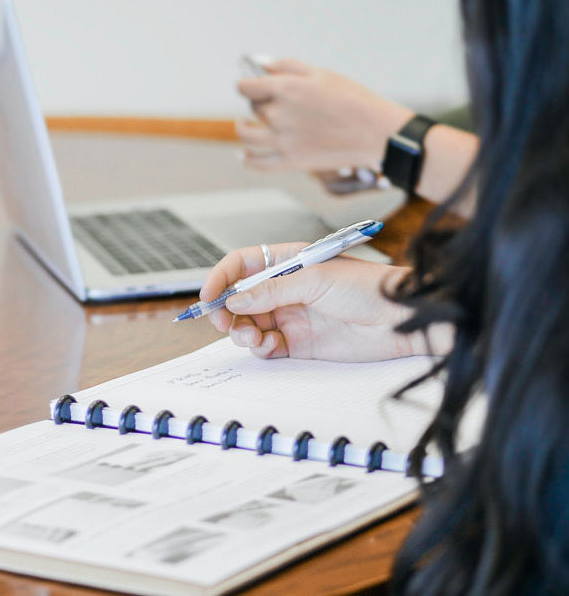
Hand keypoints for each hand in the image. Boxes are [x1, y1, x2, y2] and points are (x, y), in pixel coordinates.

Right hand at [200, 242, 422, 360]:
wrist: (402, 321)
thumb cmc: (368, 287)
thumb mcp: (315, 279)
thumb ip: (271, 291)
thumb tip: (235, 300)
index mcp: (287, 262)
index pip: (242, 265)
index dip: (221, 278)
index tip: (207, 296)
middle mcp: (285, 289)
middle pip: (239, 298)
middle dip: (226, 311)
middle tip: (224, 323)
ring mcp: (290, 316)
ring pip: (248, 324)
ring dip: (242, 332)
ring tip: (253, 337)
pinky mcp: (298, 343)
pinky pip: (265, 346)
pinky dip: (260, 348)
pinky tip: (269, 346)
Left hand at [235, 59, 413, 171]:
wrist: (375, 132)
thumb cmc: (352, 99)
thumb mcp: (321, 73)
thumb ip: (286, 66)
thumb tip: (261, 66)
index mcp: (286, 89)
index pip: (246, 87)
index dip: (246, 83)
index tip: (250, 84)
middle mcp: (280, 115)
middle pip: (253, 107)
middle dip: (259, 101)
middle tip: (272, 101)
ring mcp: (283, 141)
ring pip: (247, 136)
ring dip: (243, 128)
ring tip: (245, 124)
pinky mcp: (291, 162)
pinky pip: (258, 164)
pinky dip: (247, 160)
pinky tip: (245, 154)